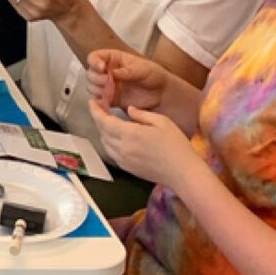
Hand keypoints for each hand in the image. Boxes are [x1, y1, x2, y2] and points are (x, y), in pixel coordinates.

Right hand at [86, 48, 168, 112]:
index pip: (95, 57)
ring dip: (97, 89)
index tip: (102, 68)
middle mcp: (107, 72)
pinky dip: (100, 101)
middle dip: (96, 78)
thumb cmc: (154, 76)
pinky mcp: (110, 99)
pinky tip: (107, 101)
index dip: (94, 61)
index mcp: (114, 59)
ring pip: (91, 87)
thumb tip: (112, 72)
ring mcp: (108, 86)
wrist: (162, 94)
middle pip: (90, 73)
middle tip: (107, 81)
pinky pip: (98, 100)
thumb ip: (127, 71)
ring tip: (110, 92)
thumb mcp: (143, 69)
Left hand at [88, 100, 202, 188]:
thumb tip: (129, 109)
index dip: (95, 110)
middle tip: (102, 109)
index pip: (103, 120)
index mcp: (129, 133)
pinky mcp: (127, 168)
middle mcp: (121, 147)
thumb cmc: (176, 146)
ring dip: (103, 131)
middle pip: (101, 131)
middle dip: (99, 119)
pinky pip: (111, 153)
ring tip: (109, 122)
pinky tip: (117, 138)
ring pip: (104, 143)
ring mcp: (123, 160)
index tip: (93, 101)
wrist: (183, 173)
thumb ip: (142, 114)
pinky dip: (109, 143)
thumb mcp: (162, 122)